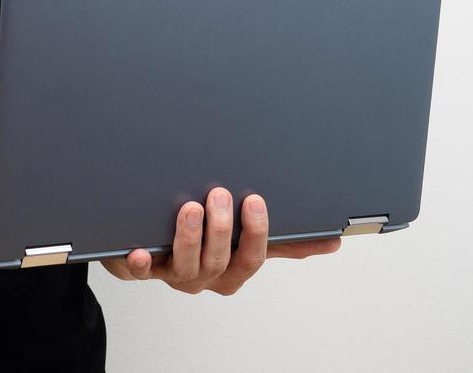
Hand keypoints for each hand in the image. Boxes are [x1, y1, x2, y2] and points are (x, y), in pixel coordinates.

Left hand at [100, 188, 341, 294]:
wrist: (152, 249)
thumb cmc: (205, 242)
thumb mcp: (245, 240)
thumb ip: (282, 242)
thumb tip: (332, 241)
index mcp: (232, 269)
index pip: (252, 258)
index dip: (255, 232)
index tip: (255, 200)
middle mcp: (206, 277)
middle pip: (219, 261)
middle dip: (222, 229)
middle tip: (220, 194)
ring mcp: (174, 274)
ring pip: (187, 264)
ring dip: (189, 236)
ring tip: (190, 208)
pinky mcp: (141, 268)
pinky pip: (142, 272)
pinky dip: (141, 263)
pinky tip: (140, 252)